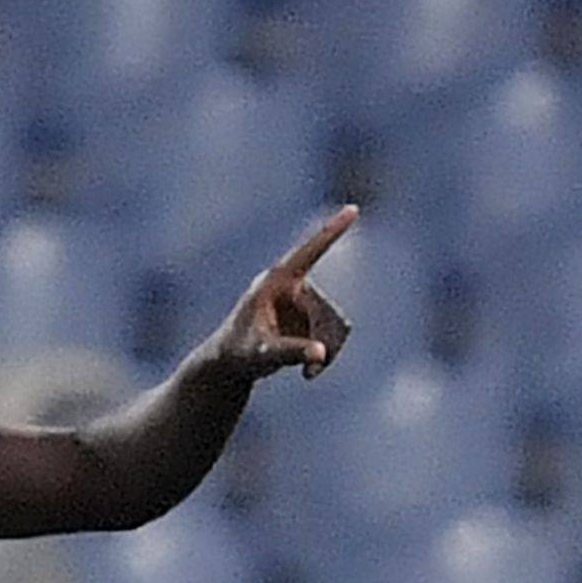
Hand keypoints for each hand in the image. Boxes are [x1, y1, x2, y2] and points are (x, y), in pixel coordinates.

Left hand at [202, 203, 355, 383]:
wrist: (229, 365)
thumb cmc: (237, 355)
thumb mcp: (262, 356)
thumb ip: (290, 353)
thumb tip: (320, 353)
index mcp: (275, 282)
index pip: (308, 253)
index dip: (331, 232)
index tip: (352, 209)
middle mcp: (292, 285)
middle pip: (326, 309)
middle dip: (323, 339)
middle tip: (312, 370)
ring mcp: (302, 300)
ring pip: (334, 322)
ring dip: (327, 349)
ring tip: (309, 373)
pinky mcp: (308, 315)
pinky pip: (333, 332)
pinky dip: (327, 352)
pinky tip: (309, 371)